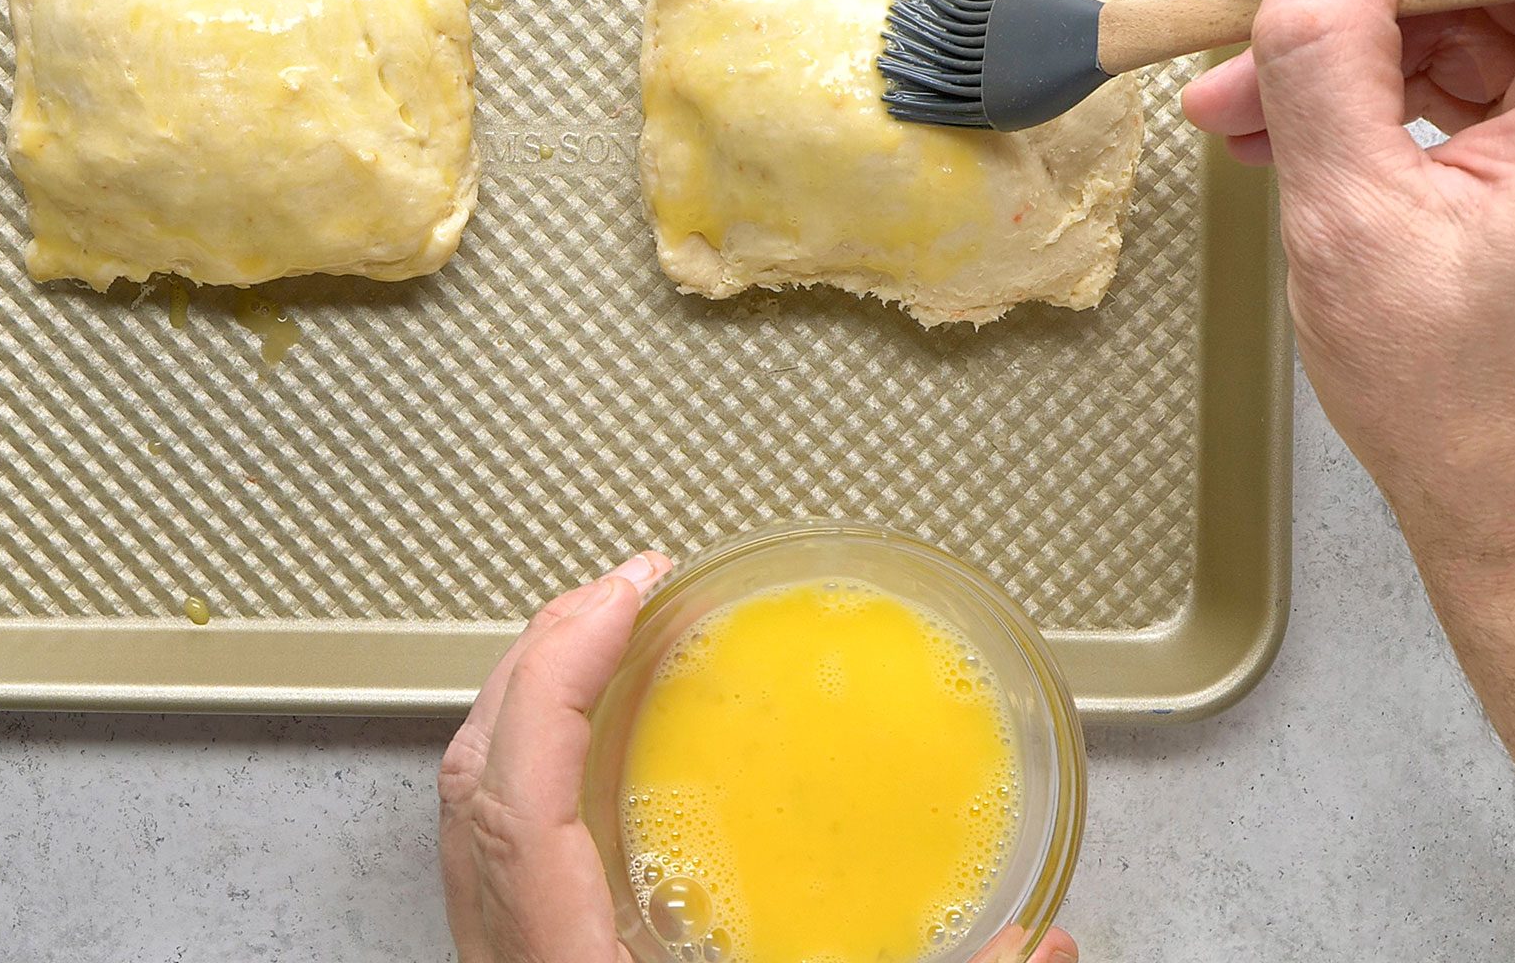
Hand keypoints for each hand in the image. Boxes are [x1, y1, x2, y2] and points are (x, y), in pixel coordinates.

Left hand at [437, 553, 1081, 962]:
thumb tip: (1050, 946)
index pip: (520, 793)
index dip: (563, 669)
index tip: (627, 588)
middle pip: (473, 779)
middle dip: (543, 656)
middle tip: (629, 589)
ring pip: (463, 817)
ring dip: (523, 712)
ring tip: (602, 650)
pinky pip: (485, 860)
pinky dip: (524, 779)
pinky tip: (586, 770)